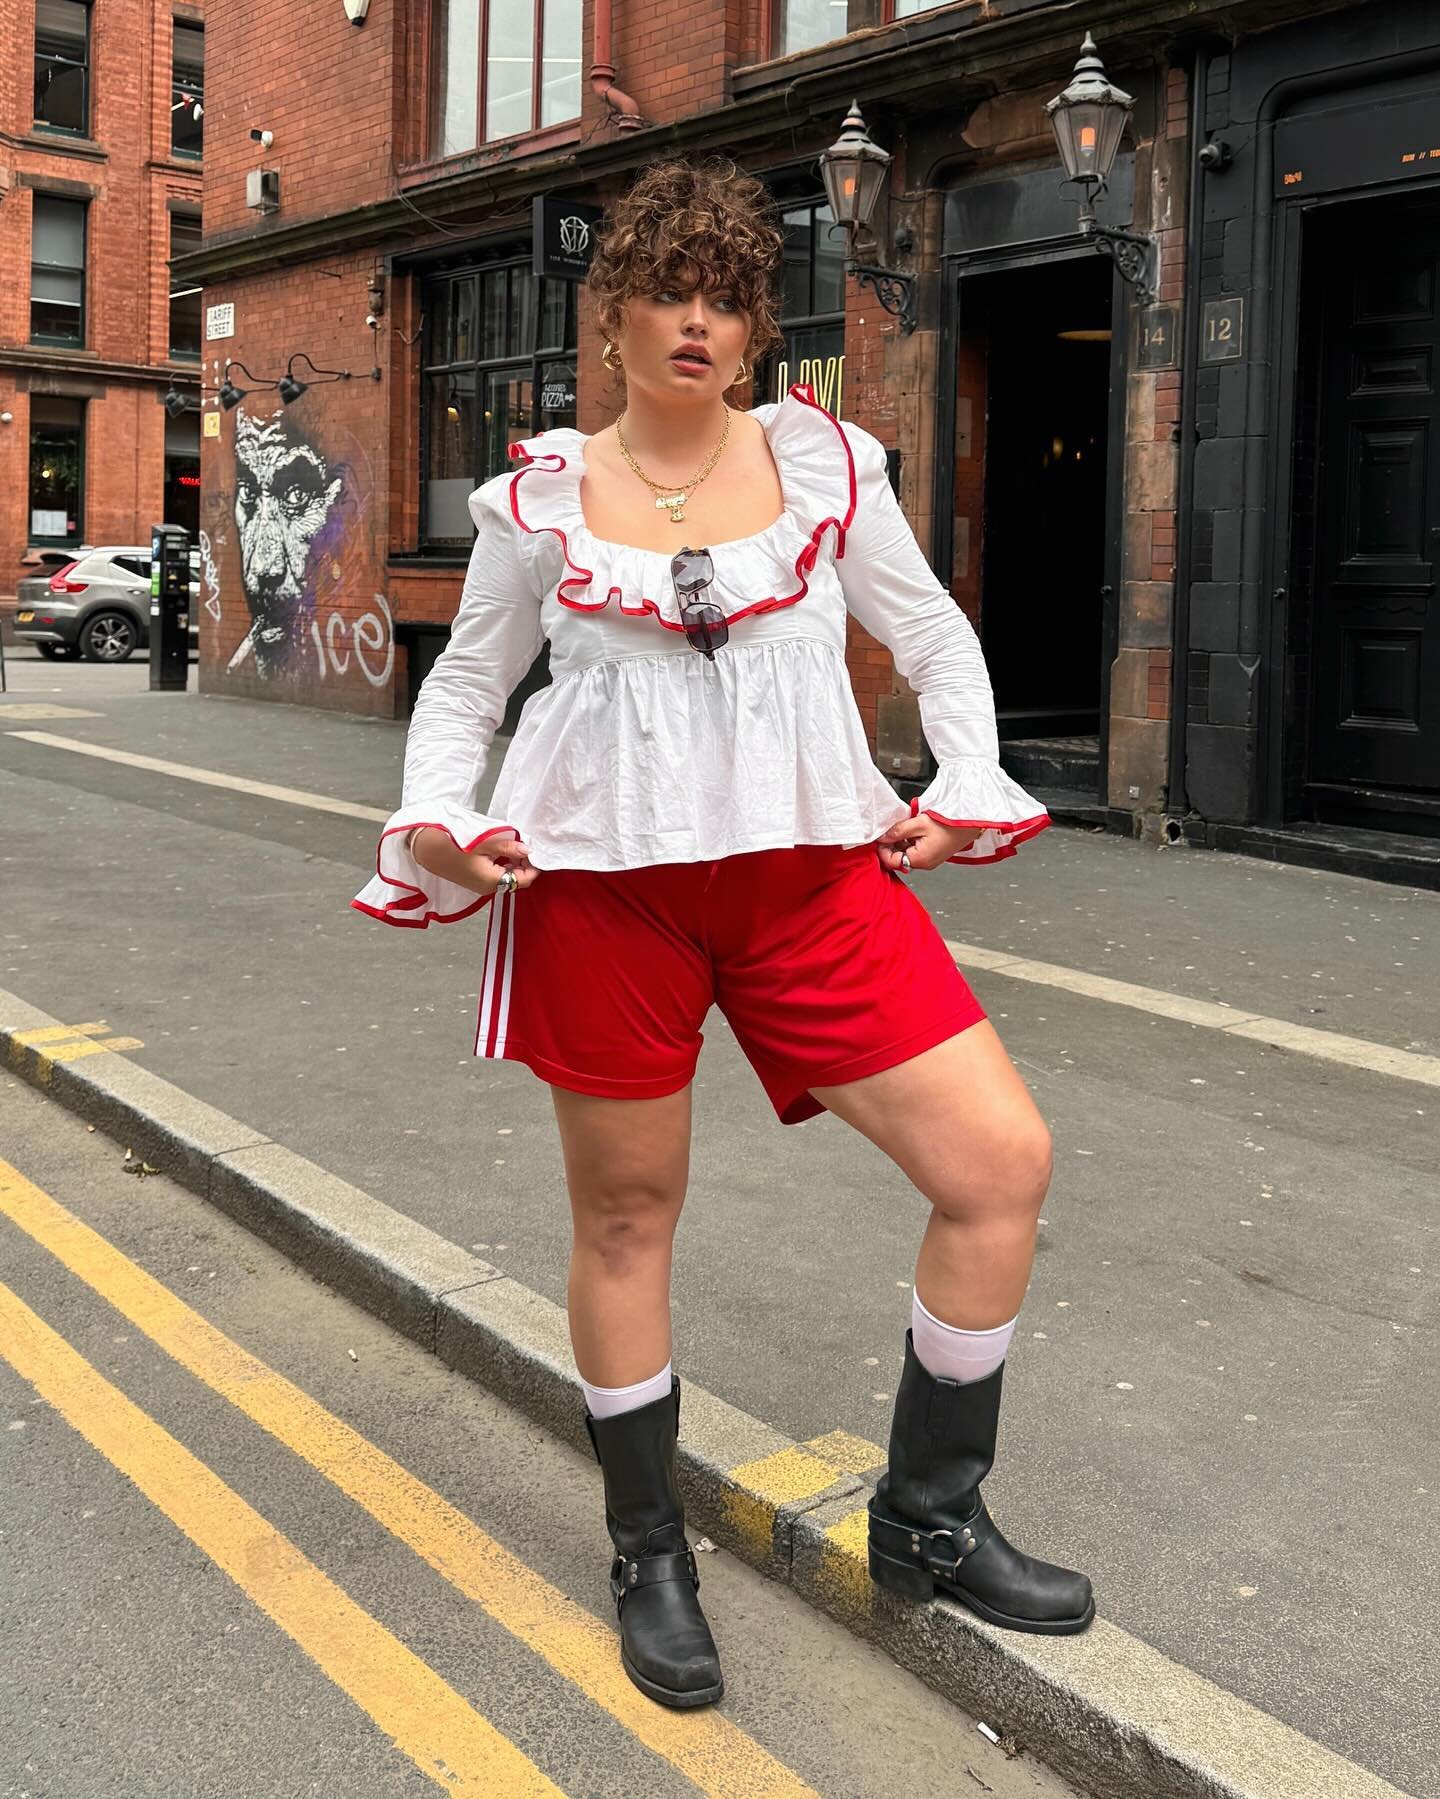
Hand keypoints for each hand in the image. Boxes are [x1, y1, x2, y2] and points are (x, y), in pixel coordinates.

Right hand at [411, 828, 539, 897]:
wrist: (427, 849)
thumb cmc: (452, 845)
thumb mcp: (484, 843)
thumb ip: (508, 848)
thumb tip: (527, 850)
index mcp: (492, 881)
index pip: (525, 879)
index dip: (533, 866)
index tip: (536, 851)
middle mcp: (488, 888)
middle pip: (517, 881)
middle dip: (525, 865)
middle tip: (525, 847)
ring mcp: (481, 887)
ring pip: (507, 879)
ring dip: (513, 865)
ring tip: (513, 847)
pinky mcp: (475, 883)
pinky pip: (496, 878)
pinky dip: (503, 867)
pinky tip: (500, 853)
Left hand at [876, 812, 981, 872]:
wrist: (970, 821)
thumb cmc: (950, 824)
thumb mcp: (918, 824)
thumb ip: (897, 831)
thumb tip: (883, 837)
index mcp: (920, 860)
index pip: (891, 861)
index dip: (882, 849)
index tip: (880, 837)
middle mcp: (925, 863)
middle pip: (899, 858)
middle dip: (892, 844)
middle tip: (891, 828)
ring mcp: (931, 859)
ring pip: (907, 853)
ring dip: (902, 841)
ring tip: (906, 826)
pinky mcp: (935, 853)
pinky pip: (917, 849)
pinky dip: (912, 840)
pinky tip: (914, 828)